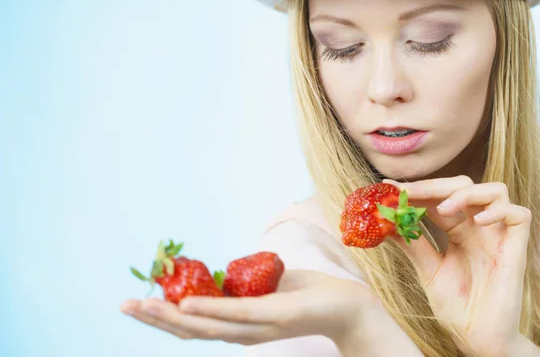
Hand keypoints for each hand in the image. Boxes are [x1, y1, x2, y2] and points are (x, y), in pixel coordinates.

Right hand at [120, 269, 375, 345]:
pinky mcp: (275, 317)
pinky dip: (210, 309)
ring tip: (142, 306)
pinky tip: (187, 304)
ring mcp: (258, 328)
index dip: (164, 317)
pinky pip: (238, 313)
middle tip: (124, 306)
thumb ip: (243, 283)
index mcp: (240, 324)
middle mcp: (243, 332)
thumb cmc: (308, 294)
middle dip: (155, 319)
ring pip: (207, 326)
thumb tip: (223, 273)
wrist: (349, 306)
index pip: (194, 325)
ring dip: (172, 317)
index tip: (136, 303)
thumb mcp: (268, 284)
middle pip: (191, 330)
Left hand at [384, 176, 531, 356]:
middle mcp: (479, 229)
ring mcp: (498, 237)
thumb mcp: (428, 270)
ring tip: (443, 210)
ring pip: (495, 190)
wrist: (477, 339)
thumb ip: (412, 243)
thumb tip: (386, 221)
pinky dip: (498, 211)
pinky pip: (520, 215)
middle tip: (408, 193)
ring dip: (466, 193)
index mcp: (458, 231)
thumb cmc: (457, 307)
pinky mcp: (516, 250)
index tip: (389, 188)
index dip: (417, 190)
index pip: (439, 198)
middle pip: (464, 186)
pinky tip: (478, 222)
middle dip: (433, 186)